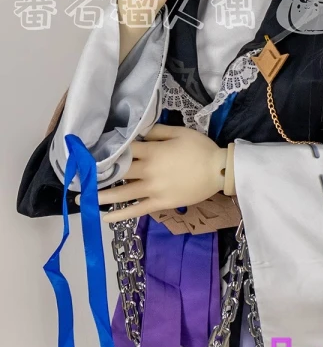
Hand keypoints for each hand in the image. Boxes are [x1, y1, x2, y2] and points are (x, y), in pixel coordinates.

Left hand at [95, 125, 227, 221]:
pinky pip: (136, 210)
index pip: (124, 150)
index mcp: (153, 152)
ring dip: (101, 195)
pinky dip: (120, 215)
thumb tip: (138, 130)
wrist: (218, 171)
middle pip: (118, 172)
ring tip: (83, 198)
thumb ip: (157, 131)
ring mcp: (152, 189)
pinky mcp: (159, 203)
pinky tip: (104, 217)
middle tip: (79, 176)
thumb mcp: (179, 132)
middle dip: (98, 173)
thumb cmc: (200, 148)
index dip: (107, 150)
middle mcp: (148, 171)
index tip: (91, 151)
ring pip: (122, 193)